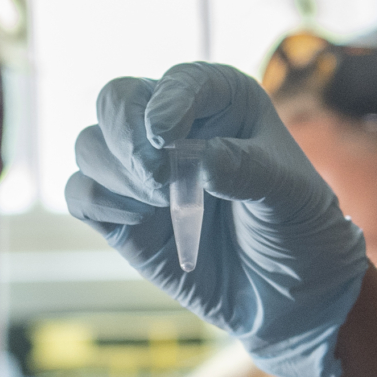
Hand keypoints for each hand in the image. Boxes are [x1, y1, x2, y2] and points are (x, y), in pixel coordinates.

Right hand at [64, 62, 367, 376]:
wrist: (286, 295)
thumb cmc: (295, 229)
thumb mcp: (290, 194)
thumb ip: (245, 169)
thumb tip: (196, 159)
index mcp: (221, 101)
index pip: (180, 81)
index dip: (167, 102)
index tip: (166, 137)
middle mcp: (174, 125)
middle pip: (115, 100)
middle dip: (127, 137)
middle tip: (160, 181)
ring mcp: (140, 170)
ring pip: (89, 145)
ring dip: (118, 175)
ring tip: (164, 204)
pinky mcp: (119, 213)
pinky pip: (80, 192)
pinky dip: (99, 203)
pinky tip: (139, 221)